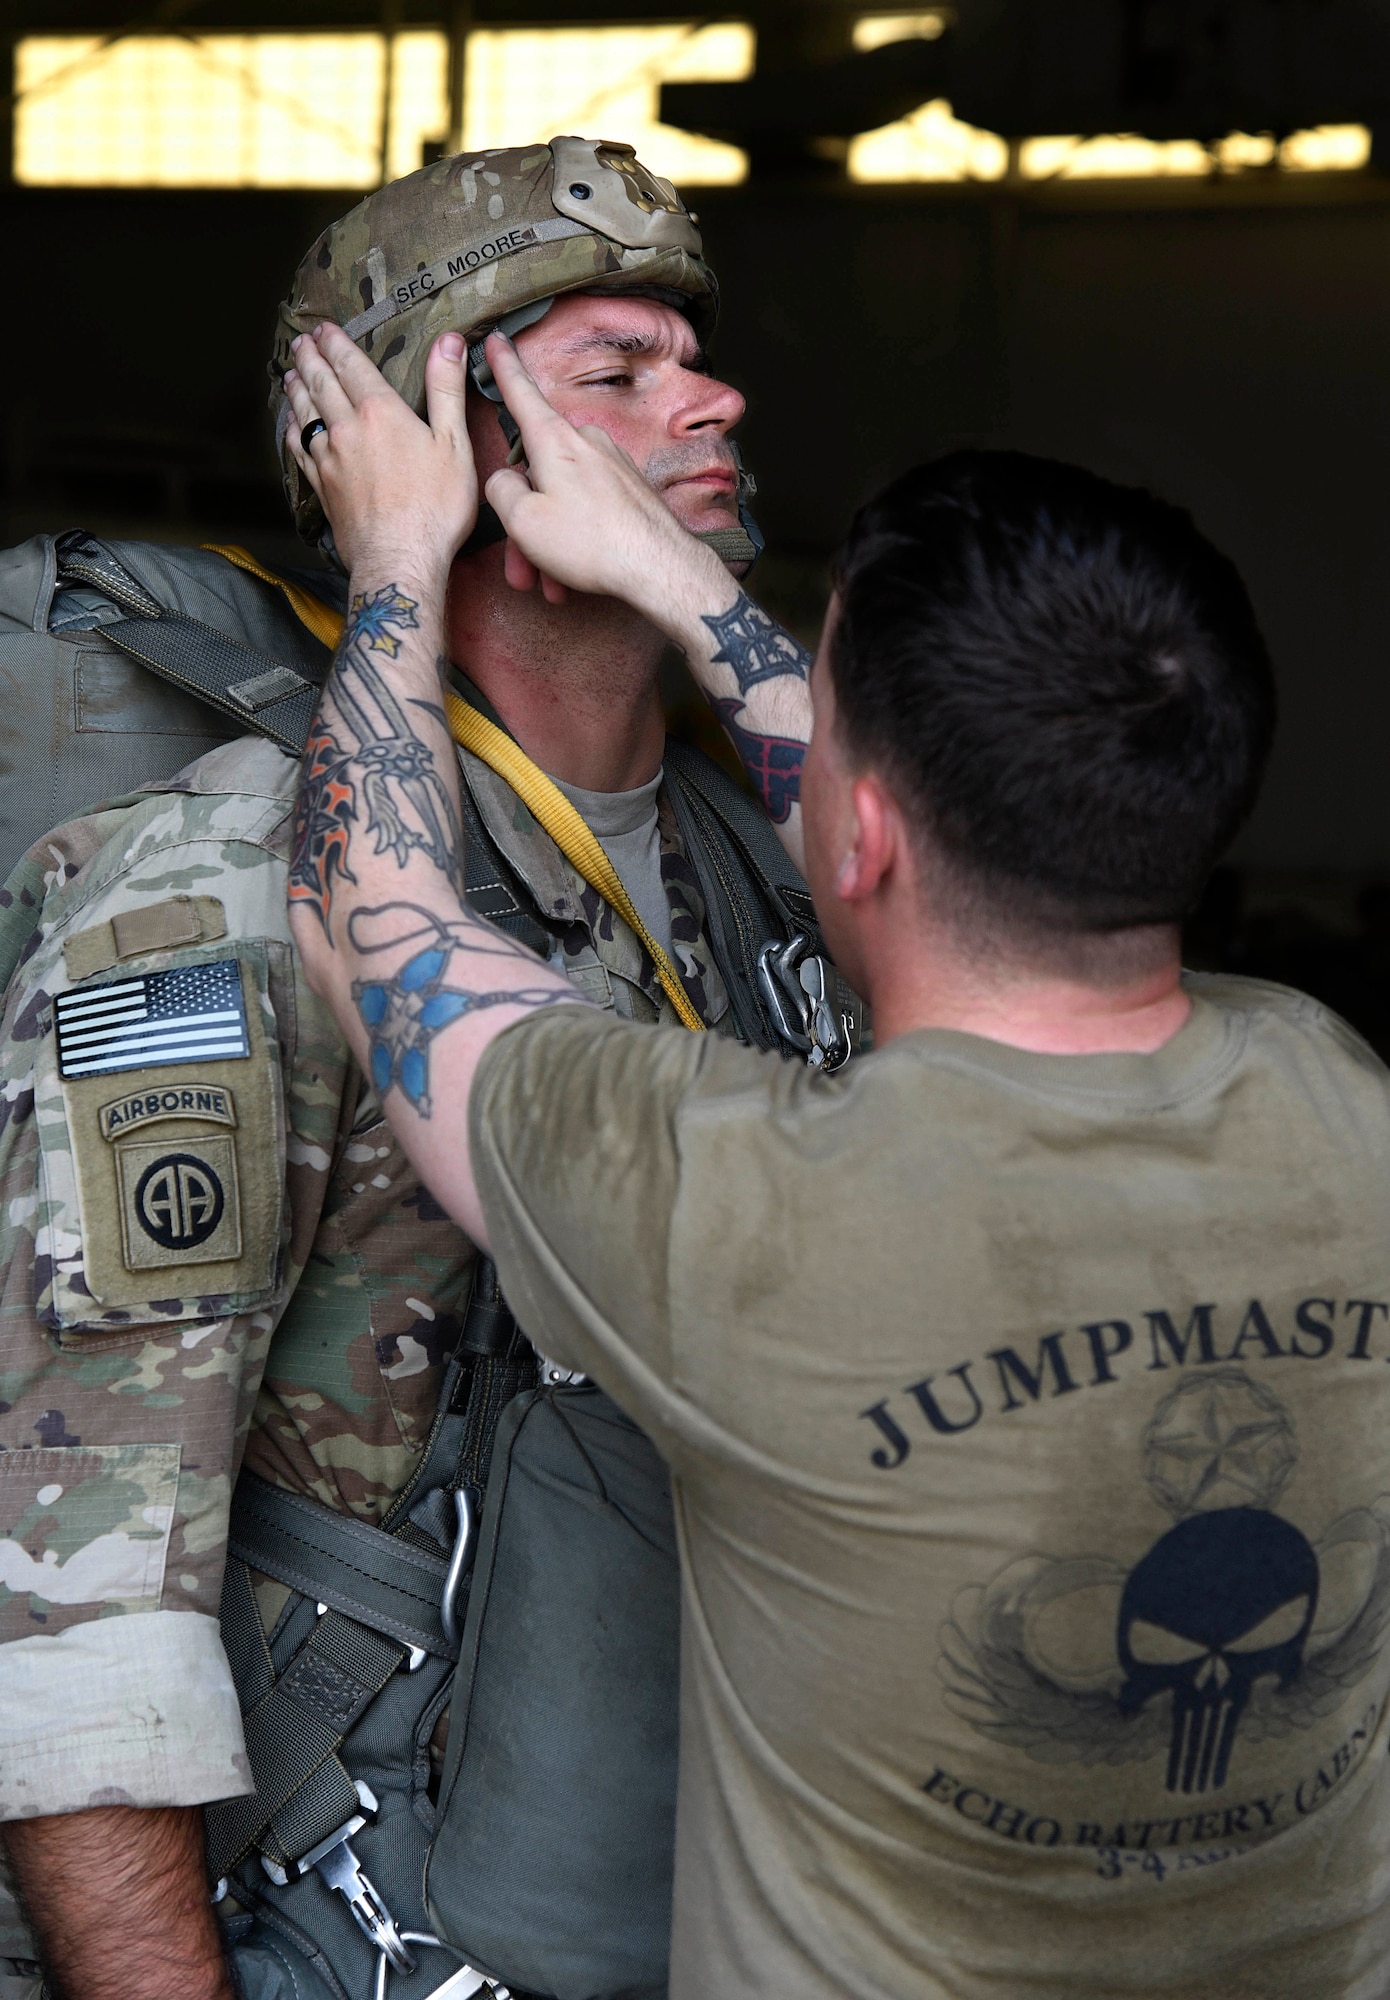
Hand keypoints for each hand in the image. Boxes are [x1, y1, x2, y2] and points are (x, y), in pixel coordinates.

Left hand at [284, 324, 477, 583]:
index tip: (324, 328)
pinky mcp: (323, 488)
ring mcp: (329, 460)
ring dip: (297, 389)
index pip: (351, 366)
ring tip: (291, 372)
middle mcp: (347, 429)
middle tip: (301, 341)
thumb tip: (449, 340)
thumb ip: (447, 390)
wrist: (399, 560)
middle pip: (321, 384)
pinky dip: (293, 430)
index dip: (337, 343)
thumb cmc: (435, 507)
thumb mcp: (454, 444)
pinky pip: (299, 450)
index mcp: (380, 412)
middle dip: (310, 358)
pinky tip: (292, 424)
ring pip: (305, 414)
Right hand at [483, 334, 728, 624]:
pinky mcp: (630, 486)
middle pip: (538, 473)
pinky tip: (576, 574)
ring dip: (551, 541)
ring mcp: (611, 462)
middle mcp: (585, 441)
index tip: (496, 339)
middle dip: (525, 522)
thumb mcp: (522, 521)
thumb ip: (501, 490)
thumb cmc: (591, 543)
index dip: (503, 367)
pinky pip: (590, 508)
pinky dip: (578, 539)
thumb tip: (507, 480)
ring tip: (551, 582)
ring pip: (564, 498)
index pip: (520, 393)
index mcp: (554, 439)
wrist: (659, 568)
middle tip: (521, 568)